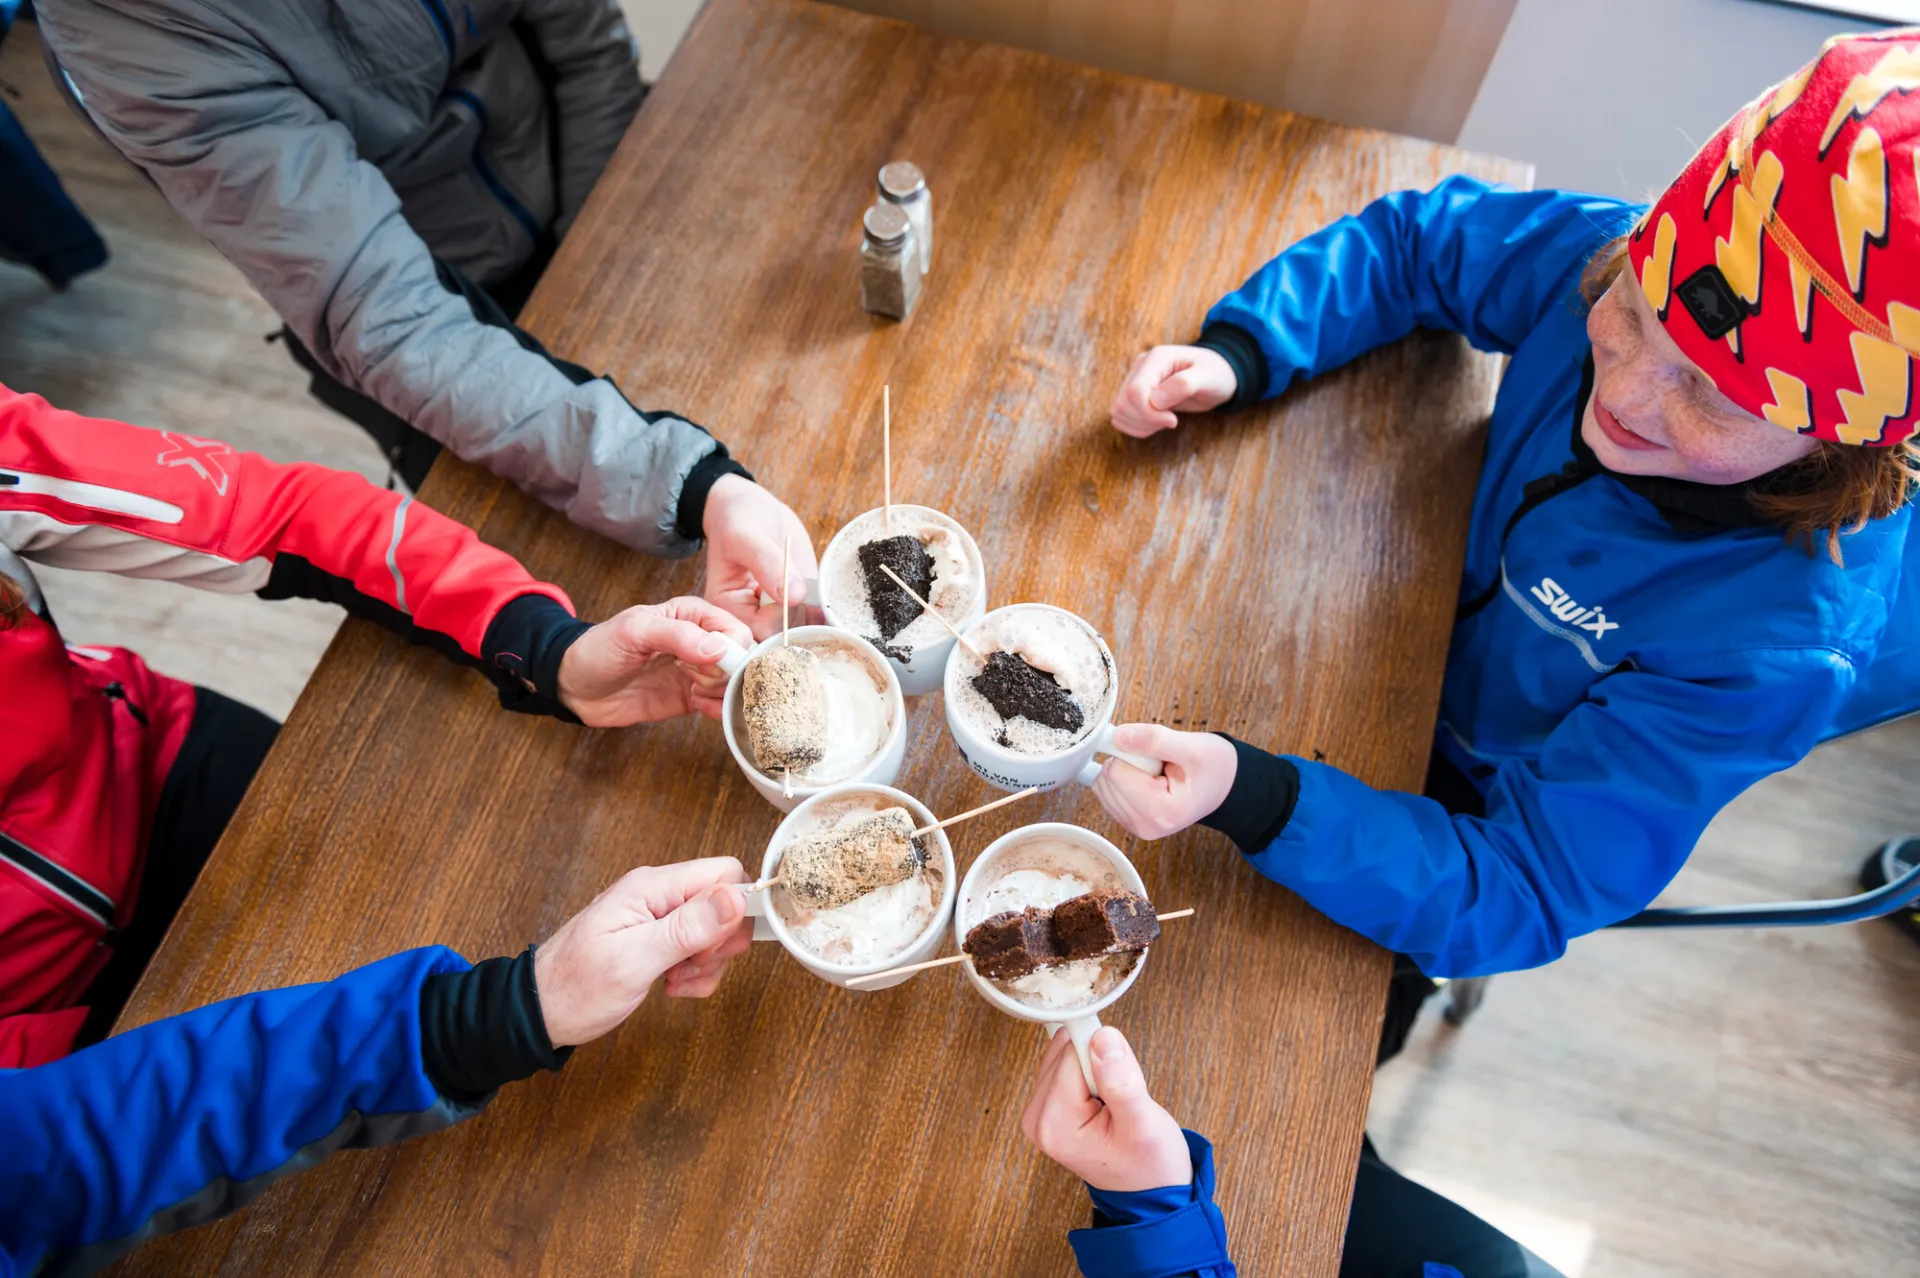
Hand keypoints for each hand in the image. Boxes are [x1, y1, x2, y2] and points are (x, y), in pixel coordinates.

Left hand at [533, 858, 753, 1047]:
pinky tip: (670, 984)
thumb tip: (737, 897)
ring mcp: (659, 916)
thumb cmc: (574, 988)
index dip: (735, 909)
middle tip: (691, 966)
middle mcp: (659, 894)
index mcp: (652, 888)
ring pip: (717, 930)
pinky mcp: (661, 938)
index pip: (724, 872)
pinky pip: (700, 950)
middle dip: (720, 942)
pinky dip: (695, 974)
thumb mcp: (633, 961)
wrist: (540, 1012)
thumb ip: (687, 928)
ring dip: (707, 963)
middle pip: (726, 902)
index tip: (716, 946)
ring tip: (674, 980)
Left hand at [558, 596, 751, 725]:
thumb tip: (718, 650)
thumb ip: (677, 635)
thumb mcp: (634, 632)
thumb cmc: (599, 648)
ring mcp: (698, 671)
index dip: (732, 649)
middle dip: (728, 674)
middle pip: (741, 659)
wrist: (575, 686)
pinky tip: (698, 707)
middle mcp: (701, 641)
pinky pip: (720, 705)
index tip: (709, 663)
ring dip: (723, 693)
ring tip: (695, 693)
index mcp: (692, 614)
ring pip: (734, 684)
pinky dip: (718, 710)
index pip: (735, 629)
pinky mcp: (692, 698)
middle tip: (696, 679)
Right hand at [702, 474, 821, 640]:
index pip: (756, 633)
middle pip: (778, 643)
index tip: (793, 599)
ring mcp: (778, 614)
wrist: (755, 509)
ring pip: (801, 635)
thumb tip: (793, 595)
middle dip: (801, 631)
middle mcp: (751, 618)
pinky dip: (827, 617)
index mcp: (727, 609)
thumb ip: (765, 563)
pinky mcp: (799, 605)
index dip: (778, 622)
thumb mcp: (744, 535)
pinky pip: (816, 621)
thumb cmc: (737, 518)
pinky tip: (831, 605)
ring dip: (818, 626)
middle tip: (816, 608)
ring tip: (824, 603)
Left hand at [1021, 1026, 1191, 1192]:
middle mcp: (1038, 1119)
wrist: (1150, 1189)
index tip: (1122, 1079)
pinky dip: (1089, 1074)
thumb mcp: (1144, 1124)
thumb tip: (1102, 1038)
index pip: (1072, 1055)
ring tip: (1113, 1102)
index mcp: (1055, 1125)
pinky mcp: (1047, 1108)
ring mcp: (1040, 1114)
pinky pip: (1064, 1066)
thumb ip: (1121, 1081)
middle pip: (1065, 1054)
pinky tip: (1103, 1100)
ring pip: (1064, 1056)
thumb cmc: (1149, 1165)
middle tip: (1119, 1099)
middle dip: (1099, 1066)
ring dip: (1095, 1070)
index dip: (1105, 1059)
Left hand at [1092, 724, 1237, 840]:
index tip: (1155, 753)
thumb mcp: (1192, 746)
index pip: (1115, 772)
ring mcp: (1137, 827)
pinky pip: (1107, 793)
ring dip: (1126, 772)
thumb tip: (1118, 737)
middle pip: (1106, 780)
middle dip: (1129, 764)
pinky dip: (1124, 780)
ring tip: (1157, 773)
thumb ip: (1153, 740)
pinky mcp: (1131, 822)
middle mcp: (1146, 826)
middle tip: (1160, 765)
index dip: (1131, 752)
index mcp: (1162, 811)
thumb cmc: (1215, 767)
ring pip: (1103, 786)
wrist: (1226, 786)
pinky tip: (1149, 780)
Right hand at [1110, 345, 1236, 437]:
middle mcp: (1140, 367)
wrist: (1217, 375)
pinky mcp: (1135, 393)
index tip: (1173, 420)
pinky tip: (1156, 423)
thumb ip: (1183, 385)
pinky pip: (1121, 416)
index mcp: (1156, 358)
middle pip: (1123, 403)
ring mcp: (1135, 379)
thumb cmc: (1215, 374)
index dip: (1149, 413)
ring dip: (1140, 425)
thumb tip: (1156, 400)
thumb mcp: (1207, 378)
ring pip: (1118, 411)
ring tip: (1164, 421)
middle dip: (1145, 421)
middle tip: (1170, 421)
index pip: (1135, 392)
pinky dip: (1136, 426)